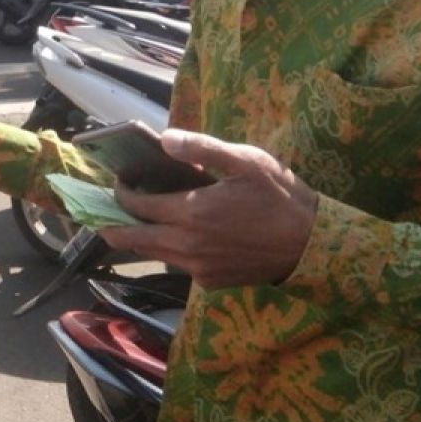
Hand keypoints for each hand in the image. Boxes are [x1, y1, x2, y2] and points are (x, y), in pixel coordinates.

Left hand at [99, 129, 318, 288]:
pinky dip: (171, 250)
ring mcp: (198, 268)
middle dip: (112, 224)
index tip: (120, 180)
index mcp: (191, 212)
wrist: (314, 246)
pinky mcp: (211, 283)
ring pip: (153, 254)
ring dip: (141, 237)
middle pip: (131, 239)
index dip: (120, 193)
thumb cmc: (280, 197)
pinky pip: (179, 266)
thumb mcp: (246, 161)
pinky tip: (183, 233)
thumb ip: (202, 148)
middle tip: (106, 210)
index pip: (135, 206)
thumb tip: (164, 138)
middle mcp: (186, 246)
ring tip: (142, 217)